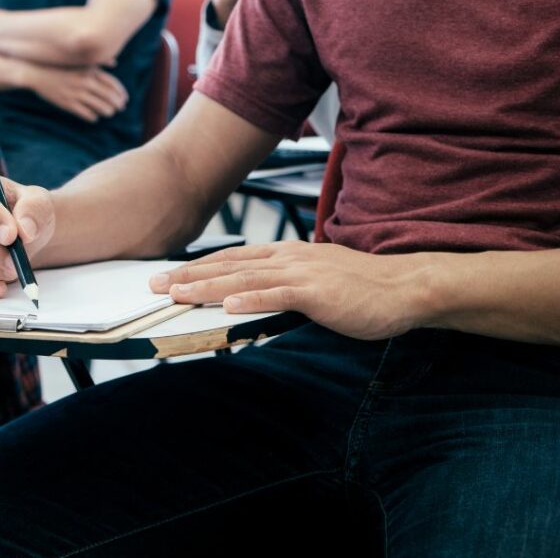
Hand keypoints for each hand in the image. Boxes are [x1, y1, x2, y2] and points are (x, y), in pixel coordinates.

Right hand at [24, 63, 127, 122]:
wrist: (37, 73)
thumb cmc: (60, 66)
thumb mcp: (79, 61)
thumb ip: (98, 62)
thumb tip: (114, 63)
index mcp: (90, 71)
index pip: (113, 84)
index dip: (121, 93)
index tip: (124, 99)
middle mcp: (86, 82)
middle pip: (110, 97)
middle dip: (118, 104)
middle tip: (120, 108)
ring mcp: (77, 94)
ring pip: (100, 107)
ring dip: (108, 112)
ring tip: (109, 113)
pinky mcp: (68, 104)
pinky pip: (87, 114)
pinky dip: (93, 117)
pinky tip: (94, 117)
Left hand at [149, 241, 431, 340]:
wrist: (406, 288)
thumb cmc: (363, 288)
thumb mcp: (316, 281)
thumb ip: (285, 286)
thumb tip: (256, 298)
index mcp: (286, 255)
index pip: (232, 258)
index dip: (198, 266)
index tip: (169, 275)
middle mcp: (287, 258)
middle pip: (228, 265)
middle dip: (188, 275)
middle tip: (153, 284)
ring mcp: (302, 273)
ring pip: (244, 278)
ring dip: (207, 286)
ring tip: (175, 293)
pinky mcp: (318, 292)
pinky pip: (278, 295)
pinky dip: (251, 298)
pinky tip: (227, 304)